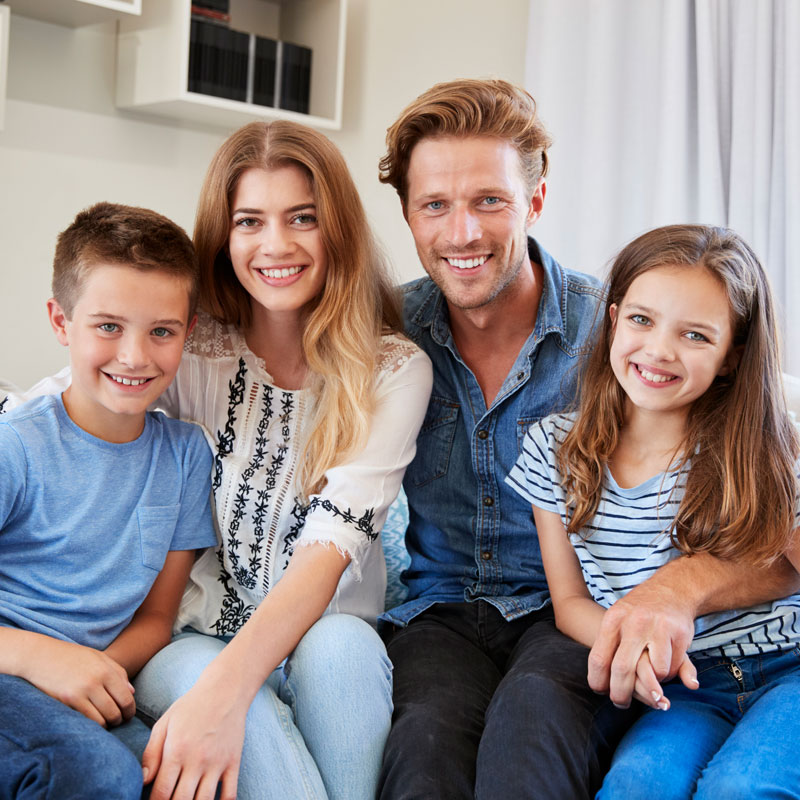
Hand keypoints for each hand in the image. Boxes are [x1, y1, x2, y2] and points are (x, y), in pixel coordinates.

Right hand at [24, 638, 134, 726]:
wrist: (40, 656)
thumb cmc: (71, 656)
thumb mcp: (98, 657)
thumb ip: (117, 672)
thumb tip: (132, 692)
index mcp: (106, 670)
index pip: (126, 698)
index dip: (130, 710)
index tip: (128, 715)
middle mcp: (96, 681)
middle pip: (117, 710)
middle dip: (120, 719)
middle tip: (117, 721)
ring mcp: (81, 692)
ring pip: (103, 719)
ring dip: (106, 724)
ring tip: (104, 722)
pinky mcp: (67, 701)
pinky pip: (87, 720)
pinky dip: (92, 725)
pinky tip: (90, 721)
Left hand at [142, 682, 245, 799]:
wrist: (226, 689)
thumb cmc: (191, 706)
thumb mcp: (165, 723)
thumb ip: (151, 753)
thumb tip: (143, 781)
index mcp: (176, 751)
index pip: (161, 792)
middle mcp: (197, 760)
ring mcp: (217, 762)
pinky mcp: (234, 762)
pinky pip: (230, 794)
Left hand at [587, 578, 693, 706]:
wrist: (672, 587)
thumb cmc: (639, 611)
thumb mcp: (618, 620)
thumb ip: (608, 648)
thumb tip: (598, 687)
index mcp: (613, 620)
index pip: (599, 658)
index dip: (598, 681)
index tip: (601, 691)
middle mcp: (634, 623)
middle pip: (622, 670)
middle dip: (621, 694)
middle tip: (622, 703)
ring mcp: (658, 627)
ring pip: (655, 672)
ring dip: (654, 683)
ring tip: (650, 679)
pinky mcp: (679, 633)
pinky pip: (674, 666)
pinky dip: (670, 674)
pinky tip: (667, 666)